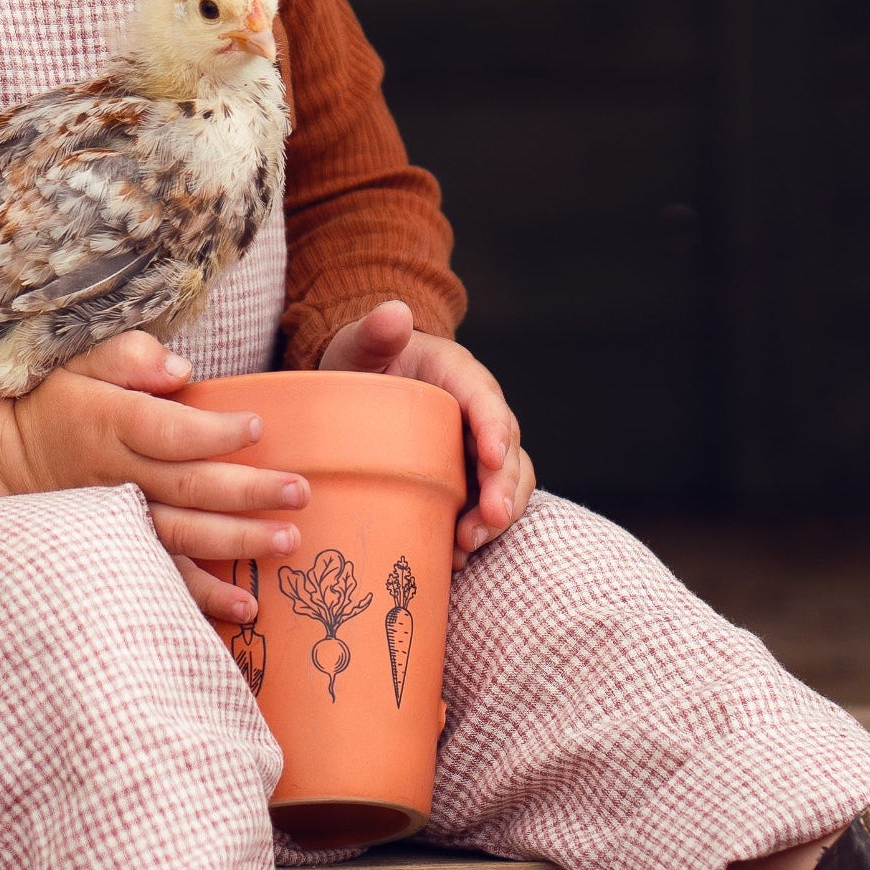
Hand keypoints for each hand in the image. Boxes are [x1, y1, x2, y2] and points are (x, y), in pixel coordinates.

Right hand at [0, 331, 310, 625]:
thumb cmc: (36, 404)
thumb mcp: (68, 363)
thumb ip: (122, 357)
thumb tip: (180, 367)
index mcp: (107, 424)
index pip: (168, 430)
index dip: (213, 431)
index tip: (257, 427)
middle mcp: (114, 476)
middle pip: (189, 486)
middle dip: (247, 491)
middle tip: (298, 492)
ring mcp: (113, 521)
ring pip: (182, 535)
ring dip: (237, 543)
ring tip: (287, 543)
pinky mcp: (112, 553)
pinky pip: (160, 580)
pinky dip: (202, 598)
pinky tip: (246, 608)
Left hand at [319, 299, 533, 556]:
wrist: (362, 386)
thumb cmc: (362, 362)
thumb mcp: (361, 344)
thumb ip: (375, 331)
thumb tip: (395, 313)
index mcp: (461, 378)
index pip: (487, 402)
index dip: (495, 429)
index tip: (492, 456)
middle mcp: (480, 417)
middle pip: (508, 452)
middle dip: (504, 488)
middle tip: (487, 521)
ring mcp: (475, 452)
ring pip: (506, 485)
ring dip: (496, 517)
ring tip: (468, 545)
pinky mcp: (465, 480)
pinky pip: (484, 507)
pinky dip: (477, 531)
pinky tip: (455, 556)